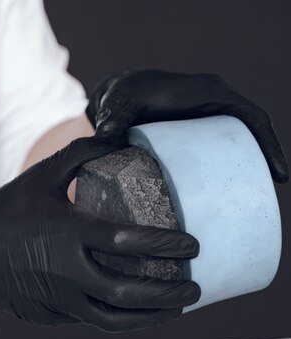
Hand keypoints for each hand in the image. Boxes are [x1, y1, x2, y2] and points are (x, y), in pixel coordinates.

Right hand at [0, 138, 200, 331]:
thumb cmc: (4, 212)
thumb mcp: (39, 176)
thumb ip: (80, 154)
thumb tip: (117, 138)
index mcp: (67, 232)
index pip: (129, 243)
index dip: (166, 245)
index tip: (191, 244)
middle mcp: (66, 271)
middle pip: (130, 291)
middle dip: (171, 290)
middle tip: (194, 283)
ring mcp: (58, 299)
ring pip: (117, 318)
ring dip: (153, 316)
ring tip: (177, 306)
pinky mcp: (52, 314)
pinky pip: (95, 321)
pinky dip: (124, 320)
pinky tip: (139, 312)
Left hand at [85, 69, 288, 182]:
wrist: (115, 98)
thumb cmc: (122, 95)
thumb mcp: (120, 103)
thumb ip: (113, 117)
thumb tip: (105, 135)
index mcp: (209, 94)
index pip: (251, 116)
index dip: (269, 143)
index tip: (279, 174)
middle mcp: (213, 106)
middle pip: (249, 135)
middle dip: (263, 162)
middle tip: (266, 195)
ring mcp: (205, 123)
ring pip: (235, 147)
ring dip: (245, 171)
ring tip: (247, 203)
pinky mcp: (194, 138)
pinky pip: (216, 154)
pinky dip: (222, 174)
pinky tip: (220, 200)